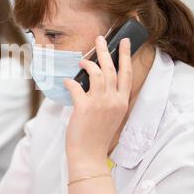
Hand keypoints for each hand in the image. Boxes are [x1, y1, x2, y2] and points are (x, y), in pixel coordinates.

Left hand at [63, 36, 132, 173]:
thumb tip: (96, 81)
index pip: (126, 74)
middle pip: (111, 69)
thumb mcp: (110, 116)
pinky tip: (66, 81)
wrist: (89, 155)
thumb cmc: (97, 135)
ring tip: (81, 59)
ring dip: (88, 64)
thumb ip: (108, 98)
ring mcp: (100, 104)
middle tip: (99, 38)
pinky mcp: (85, 107)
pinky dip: (70, 82)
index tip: (123, 42)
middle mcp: (114, 101)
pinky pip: (76, 86)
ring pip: (97, 74)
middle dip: (105, 51)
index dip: (125, 56)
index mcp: (122, 102)